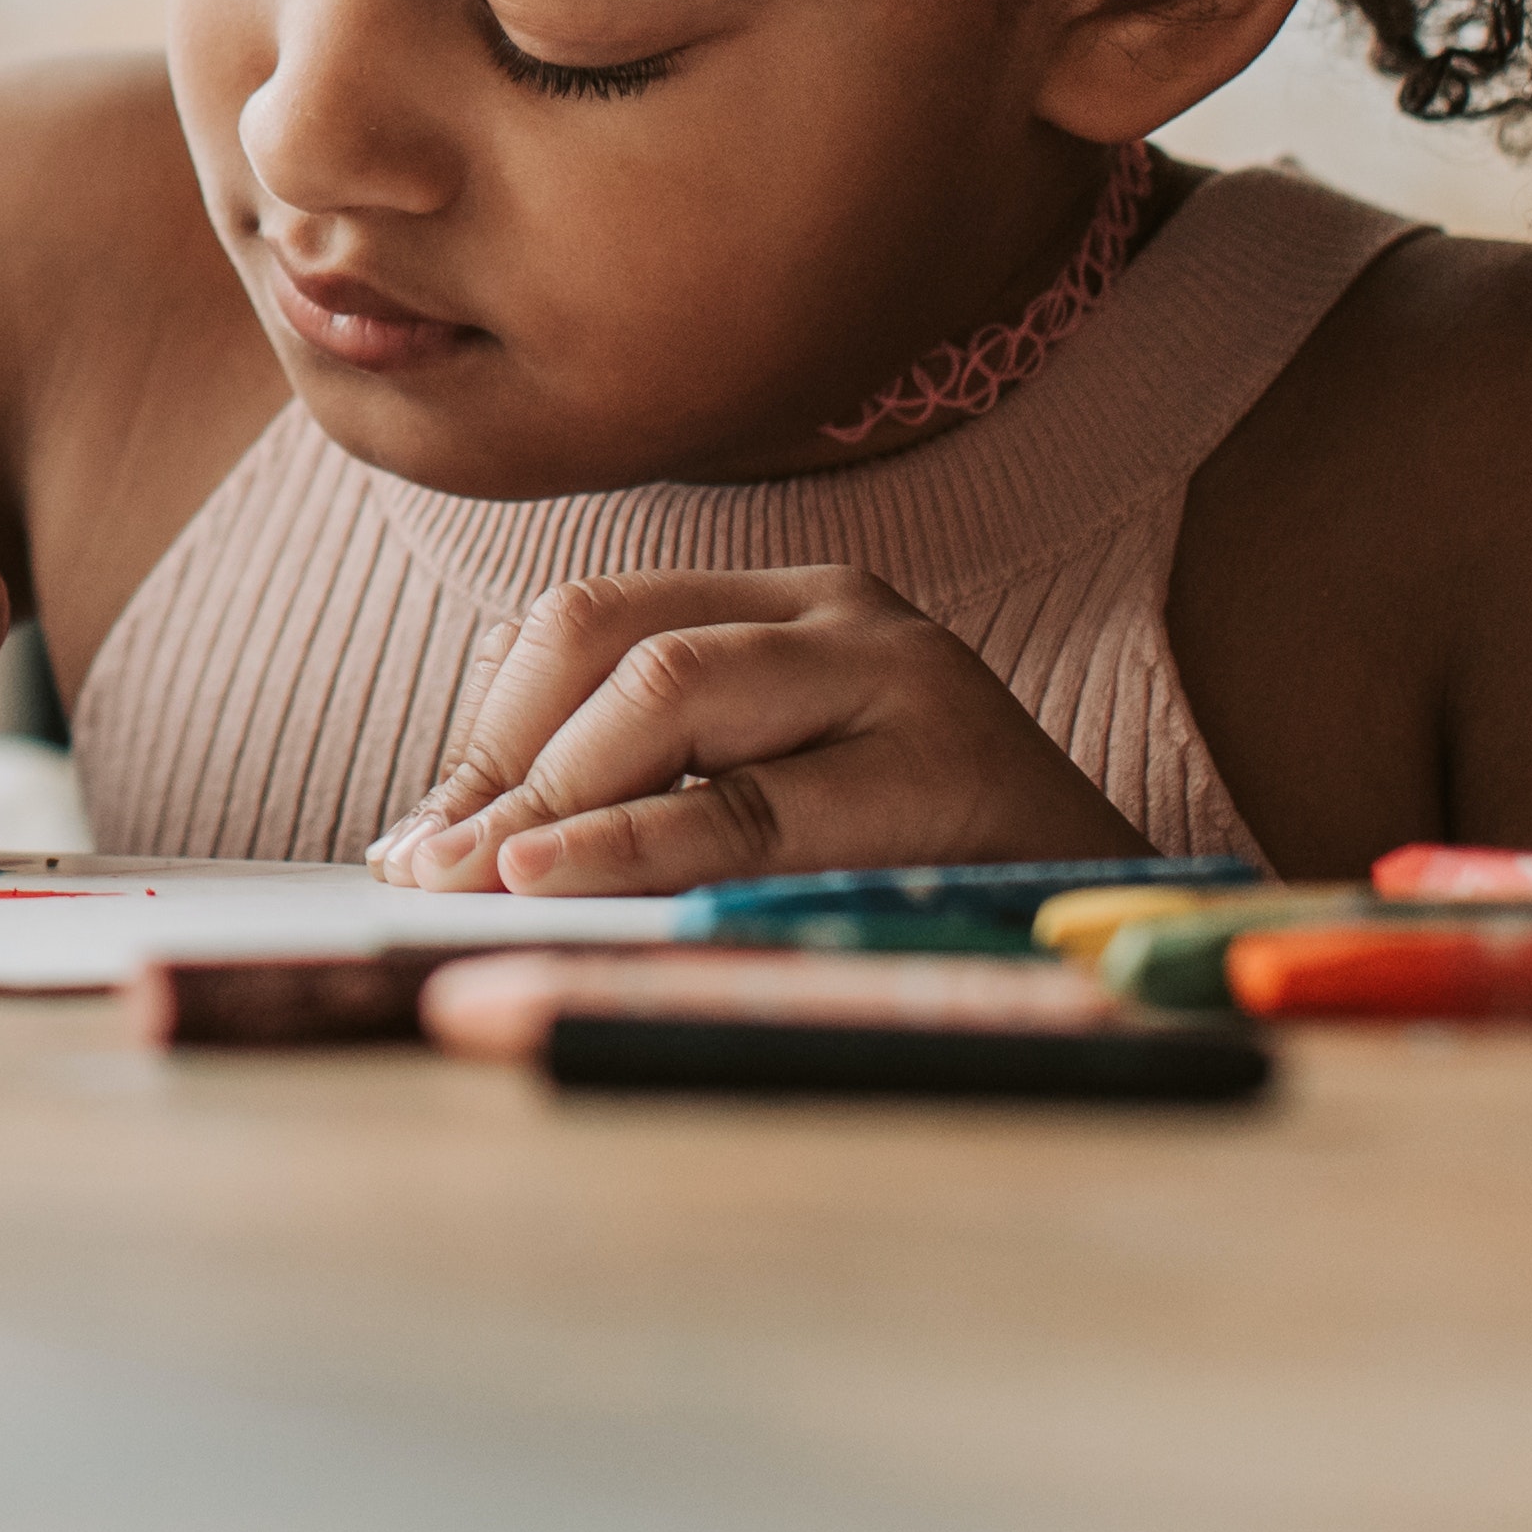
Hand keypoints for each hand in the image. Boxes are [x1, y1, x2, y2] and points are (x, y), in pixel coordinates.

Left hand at [372, 564, 1143, 894]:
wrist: (1117, 925)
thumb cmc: (924, 873)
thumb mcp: (776, 797)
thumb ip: (644, 772)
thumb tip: (443, 822)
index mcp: (789, 605)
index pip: (589, 622)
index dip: (486, 729)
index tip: (415, 837)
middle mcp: (842, 612)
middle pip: (610, 634)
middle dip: (500, 753)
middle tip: (426, 866)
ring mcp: (899, 676)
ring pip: (667, 688)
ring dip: (547, 793)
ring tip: (473, 877)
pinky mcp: (940, 768)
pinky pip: (748, 804)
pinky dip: (632, 844)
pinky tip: (550, 878)